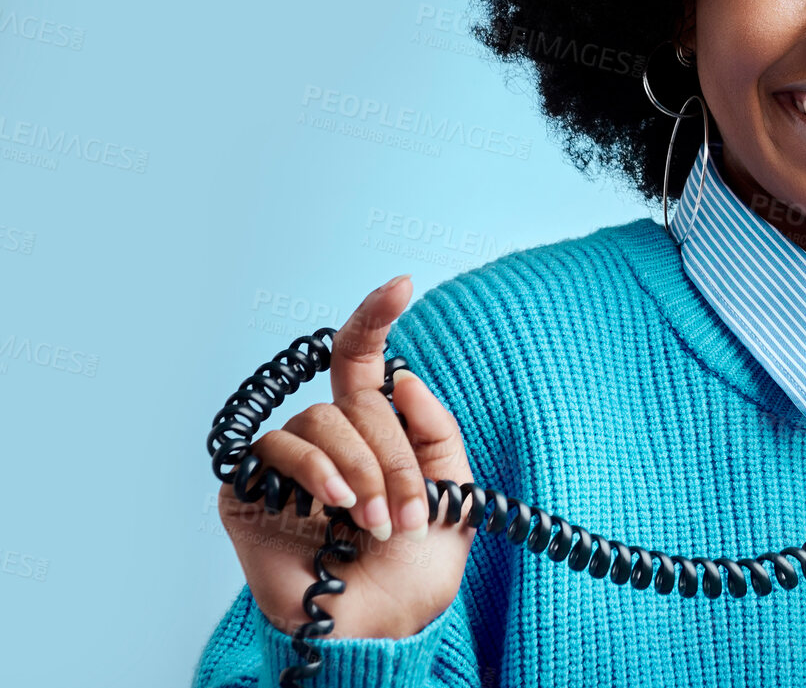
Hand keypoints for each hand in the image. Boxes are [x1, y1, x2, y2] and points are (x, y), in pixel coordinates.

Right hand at [217, 275, 475, 639]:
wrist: (382, 627)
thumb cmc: (415, 570)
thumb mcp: (453, 492)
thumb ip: (435, 431)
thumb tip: (402, 374)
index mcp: (372, 433)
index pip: (363, 363)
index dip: (375, 319)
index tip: (401, 282)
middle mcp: (325, 439)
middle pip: (354, 402)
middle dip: (391, 454)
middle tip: (406, 510)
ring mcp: (284, 464)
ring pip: (320, 421)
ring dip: (359, 469)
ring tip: (374, 521)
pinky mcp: (248, 490)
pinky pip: (277, 447)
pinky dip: (314, 469)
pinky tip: (333, 504)